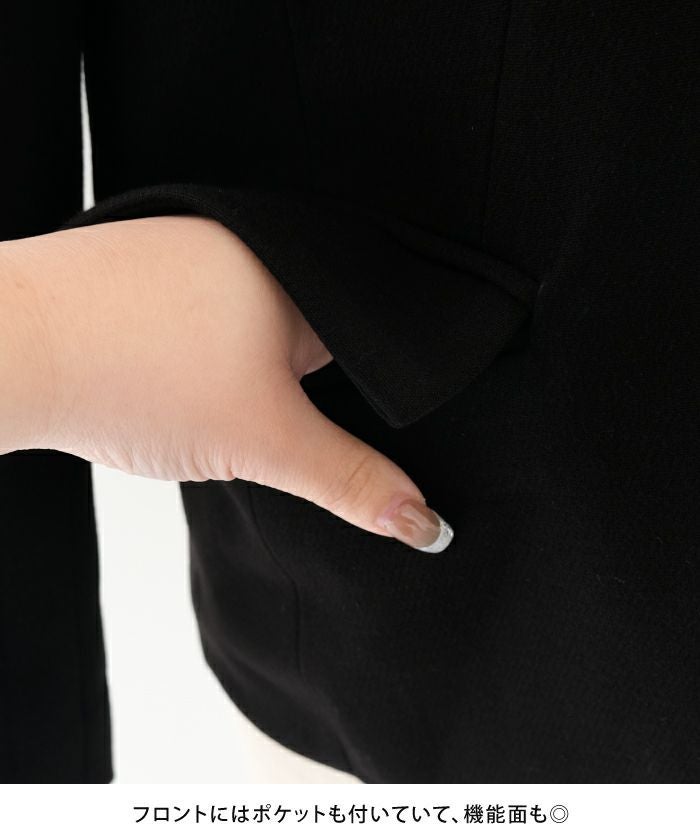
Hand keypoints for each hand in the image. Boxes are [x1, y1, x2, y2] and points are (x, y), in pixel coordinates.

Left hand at [0, 216, 452, 551]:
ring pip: (262, 321)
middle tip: (266, 416)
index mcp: (304, 270)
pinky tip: (181, 372)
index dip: (371, 395)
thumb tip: (422, 523)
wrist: (8, 344)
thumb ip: (351, 481)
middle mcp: (257, 242)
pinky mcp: (154, 261)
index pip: (377, 335)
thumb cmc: (133, 374)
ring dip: (253, 366)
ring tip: (215, 391)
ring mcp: (200, 243)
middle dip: (306, 383)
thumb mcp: (264, 441)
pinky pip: (211, 309)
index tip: (340, 427)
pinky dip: (210, 348)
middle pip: (320, 328)